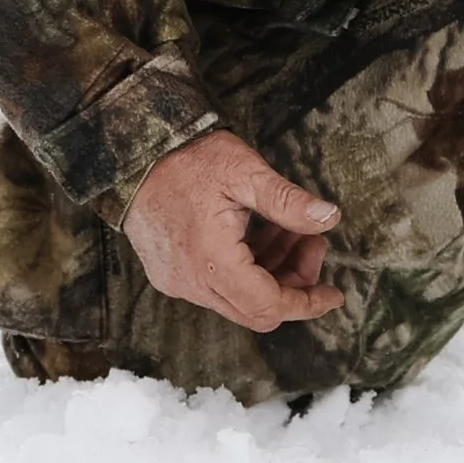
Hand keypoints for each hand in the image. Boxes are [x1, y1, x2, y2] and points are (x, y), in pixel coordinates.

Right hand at [123, 130, 341, 333]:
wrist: (131, 153)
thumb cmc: (188, 159)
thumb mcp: (245, 172)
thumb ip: (287, 201)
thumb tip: (329, 218)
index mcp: (212, 262)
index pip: (269, 306)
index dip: (306, 303)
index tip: (333, 294)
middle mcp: (191, 282)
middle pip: (256, 309)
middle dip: (293, 282)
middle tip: (310, 242)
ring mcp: (177, 281)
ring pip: (237, 300)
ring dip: (270, 274)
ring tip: (286, 231)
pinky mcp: (168, 274)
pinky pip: (215, 288)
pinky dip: (244, 271)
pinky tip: (255, 236)